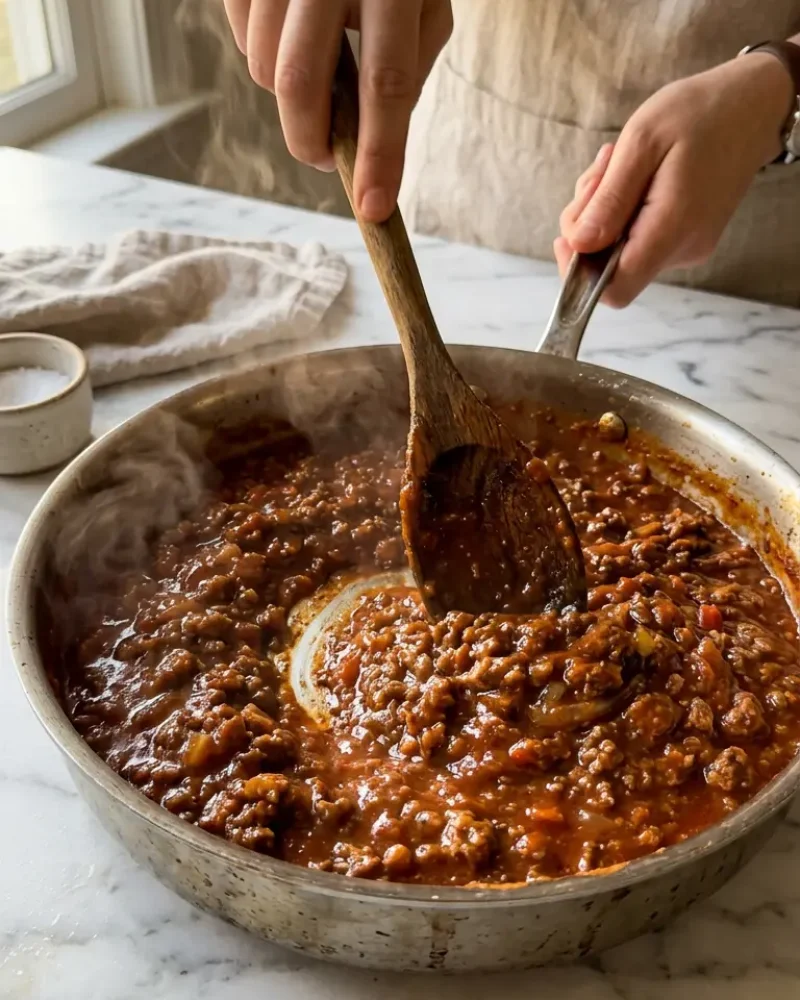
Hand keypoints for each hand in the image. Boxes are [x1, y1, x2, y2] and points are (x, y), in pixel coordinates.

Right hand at [223, 0, 452, 221]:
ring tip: (318, 65)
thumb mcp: (421, 4)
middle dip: (310, 141)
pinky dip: (264, 54)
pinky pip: (241, 40)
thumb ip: (403, 68)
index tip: (374, 207)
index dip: (380, 151)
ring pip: (263, 68)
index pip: (386, 82)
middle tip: (326, 157)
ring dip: (290, 95)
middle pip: (300, 82)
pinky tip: (290, 29)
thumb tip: (369, 140)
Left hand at [556, 54, 793, 306]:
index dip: (580, 271)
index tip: (569, 233)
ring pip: (618, 250)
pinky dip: (621, 210)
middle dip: (589, 224)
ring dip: (604, 211)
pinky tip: (632, 175)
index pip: (616, 289)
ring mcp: (686, 247)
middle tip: (600, 173)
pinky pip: (635, 237)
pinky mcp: (684, 238)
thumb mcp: (642, 143)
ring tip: (617, 165)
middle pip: (609, 267)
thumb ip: (609, 200)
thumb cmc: (698, 114)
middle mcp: (683, 250)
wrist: (750, 105)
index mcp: (673, 229)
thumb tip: (579, 244)